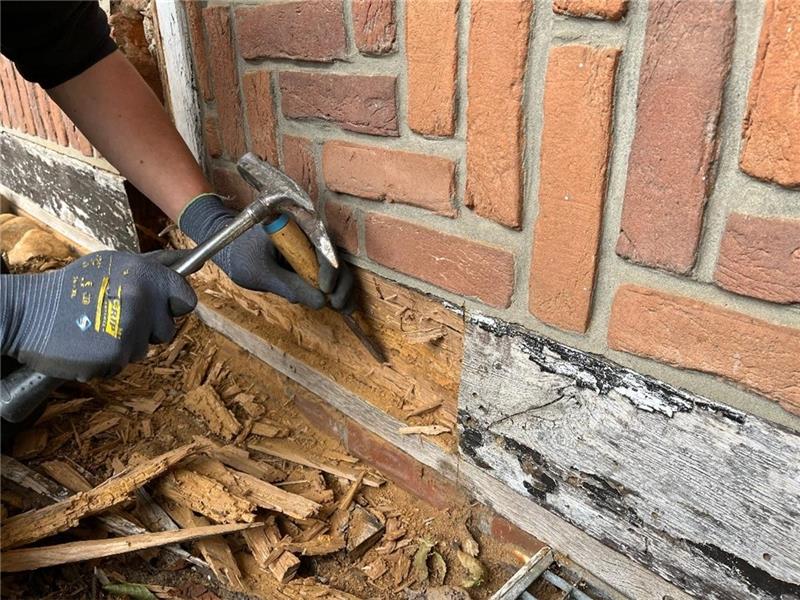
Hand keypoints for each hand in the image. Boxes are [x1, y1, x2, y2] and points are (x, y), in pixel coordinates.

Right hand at [0, 250, 196, 380]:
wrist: (28, 312)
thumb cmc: (73, 287)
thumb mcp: (116, 264)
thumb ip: (155, 268)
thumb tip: (193, 261)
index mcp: (145, 274)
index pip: (186, 299)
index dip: (173, 306)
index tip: (158, 308)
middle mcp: (142, 299)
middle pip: (167, 329)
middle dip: (147, 329)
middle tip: (116, 317)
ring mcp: (130, 328)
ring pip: (144, 348)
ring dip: (125, 344)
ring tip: (98, 329)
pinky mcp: (115, 354)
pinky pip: (122, 364)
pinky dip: (107, 359)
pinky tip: (89, 344)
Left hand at [178, 194, 353, 310]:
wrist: (229, 250)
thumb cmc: (239, 255)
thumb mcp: (261, 273)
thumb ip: (289, 286)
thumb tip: (320, 302)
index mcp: (293, 228)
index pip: (320, 246)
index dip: (329, 269)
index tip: (325, 290)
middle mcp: (306, 235)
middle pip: (334, 257)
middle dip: (341, 283)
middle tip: (339, 305)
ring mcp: (309, 247)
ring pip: (335, 266)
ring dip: (342, 288)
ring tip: (343, 309)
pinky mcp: (309, 259)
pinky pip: (327, 273)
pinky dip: (335, 289)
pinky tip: (339, 305)